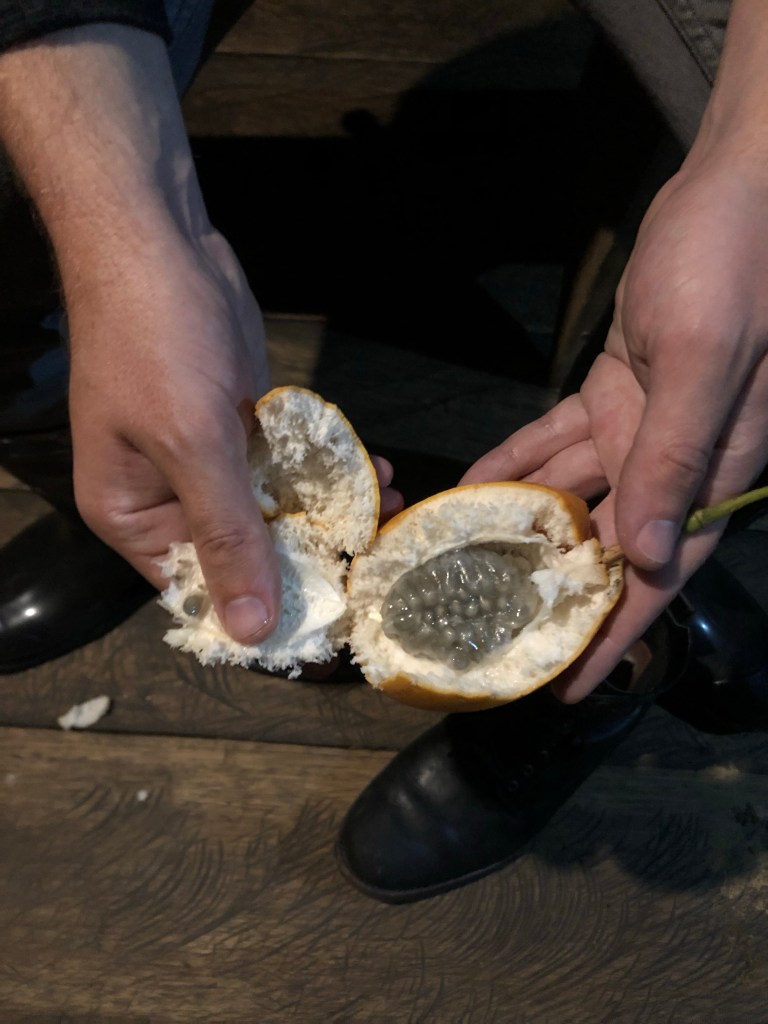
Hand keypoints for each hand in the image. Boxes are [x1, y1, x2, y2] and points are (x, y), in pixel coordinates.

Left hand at [461, 146, 767, 699]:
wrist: (737, 191)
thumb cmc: (735, 268)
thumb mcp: (704, 361)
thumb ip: (675, 458)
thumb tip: (645, 555)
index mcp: (711, 474)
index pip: (659, 574)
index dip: (614, 633)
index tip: (568, 684)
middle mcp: (679, 464)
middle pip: (610, 547)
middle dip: (557, 589)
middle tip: (495, 628)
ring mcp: (647, 426)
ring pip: (577, 494)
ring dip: (524, 526)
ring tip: (466, 564)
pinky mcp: (621, 389)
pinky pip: (561, 437)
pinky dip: (520, 459)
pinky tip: (475, 482)